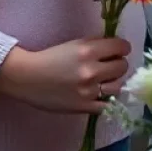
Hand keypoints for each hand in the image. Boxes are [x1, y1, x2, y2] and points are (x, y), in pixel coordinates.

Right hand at [0, 38, 131, 113]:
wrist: (28, 78)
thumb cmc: (51, 58)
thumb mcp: (76, 43)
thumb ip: (97, 44)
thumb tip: (117, 47)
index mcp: (89, 50)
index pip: (121, 47)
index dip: (122, 48)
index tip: (119, 50)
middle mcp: (91, 70)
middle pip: (122, 66)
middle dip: (118, 64)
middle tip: (111, 65)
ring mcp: (88, 90)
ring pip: (118, 86)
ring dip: (114, 82)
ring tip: (105, 80)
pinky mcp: (83, 107)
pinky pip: (106, 105)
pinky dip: (106, 99)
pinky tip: (99, 94)